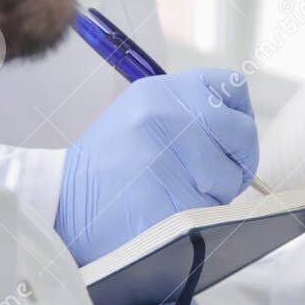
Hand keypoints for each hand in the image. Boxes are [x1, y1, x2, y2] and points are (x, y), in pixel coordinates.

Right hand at [55, 70, 257, 265]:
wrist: (61, 208)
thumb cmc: (108, 168)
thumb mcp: (140, 116)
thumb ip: (187, 111)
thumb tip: (239, 123)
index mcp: (160, 91)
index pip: (231, 87)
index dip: (236, 116)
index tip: (224, 138)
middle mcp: (168, 116)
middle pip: (242, 132)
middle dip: (237, 159)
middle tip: (210, 176)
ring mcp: (172, 157)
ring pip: (234, 175)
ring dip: (219, 193)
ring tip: (177, 193)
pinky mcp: (178, 199)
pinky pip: (219, 209)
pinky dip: (206, 218)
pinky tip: (173, 214)